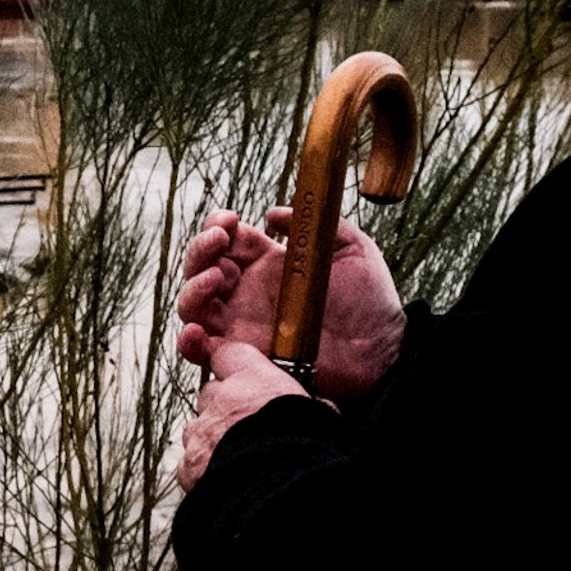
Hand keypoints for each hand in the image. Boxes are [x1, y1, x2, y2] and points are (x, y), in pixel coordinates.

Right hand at [173, 205, 405, 404]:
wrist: (382, 353)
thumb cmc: (371, 302)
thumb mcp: (353, 249)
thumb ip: (317, 225)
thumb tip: (275, 213)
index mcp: (268, 264)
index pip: (228, 240)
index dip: (219, 226)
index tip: (229, 220)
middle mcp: (248, 294)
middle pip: (201, 267)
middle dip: (201, 249)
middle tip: (220, 241)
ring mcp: (241, 326)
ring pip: (193, 305)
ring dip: (194, 288)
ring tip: (216, 279)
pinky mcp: (242, 358)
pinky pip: (201, 351)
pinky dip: (188, 341)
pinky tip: (197, 330)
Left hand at [176, 340, 306, 488]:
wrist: (277, 493)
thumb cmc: (304, 451)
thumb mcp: (319, 418)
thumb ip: (312, 408)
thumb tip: (323, 409)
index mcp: (253, 380)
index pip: (228, 353)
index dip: (226, 359)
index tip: (226, 362)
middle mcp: (220, 402)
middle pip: (211, 394)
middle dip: (224, 407)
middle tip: (247, 426)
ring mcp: (200, 435)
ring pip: (198, 430)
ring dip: (212, 440)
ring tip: (238, 461)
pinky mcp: (189, 468)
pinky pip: (191, 465)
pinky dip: (202, 471)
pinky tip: (224, 483)